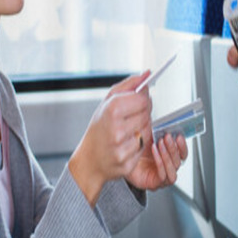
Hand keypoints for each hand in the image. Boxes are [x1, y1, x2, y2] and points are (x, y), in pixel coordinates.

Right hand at [69, 72, 152, 205]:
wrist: (89, 160)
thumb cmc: (99, 128)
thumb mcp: (108, 101)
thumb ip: (129, 85)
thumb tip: (148, 73)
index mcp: (111, 110)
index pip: (143, 99)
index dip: (143, 99)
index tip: (138, 101)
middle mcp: (116, 129)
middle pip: (147, 115)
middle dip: (142, 115)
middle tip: (131, 117)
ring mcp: (121, 148)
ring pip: (147, 132)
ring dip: (142, 130)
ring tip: (127, 131)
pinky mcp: (126, 163)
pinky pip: (143, 149)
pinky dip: (138, 146)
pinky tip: (126, 145)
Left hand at [127, 132, 188, 191]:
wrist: (120, 161)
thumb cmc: (135, 152)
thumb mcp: (149, 139)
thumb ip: (159, 134)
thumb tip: (167, 126)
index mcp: (169, 158)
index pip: (182, 154)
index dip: (182, 146)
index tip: (178, 136)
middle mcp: (167, 168)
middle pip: (179, 161)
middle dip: (174, 148)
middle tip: (167, 137)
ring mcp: (163, 177)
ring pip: (173, 169)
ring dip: (168, 155)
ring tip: (160, 144)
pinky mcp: (155, 184)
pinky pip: (163, 175)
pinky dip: (160, 163)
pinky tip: (155, 152)